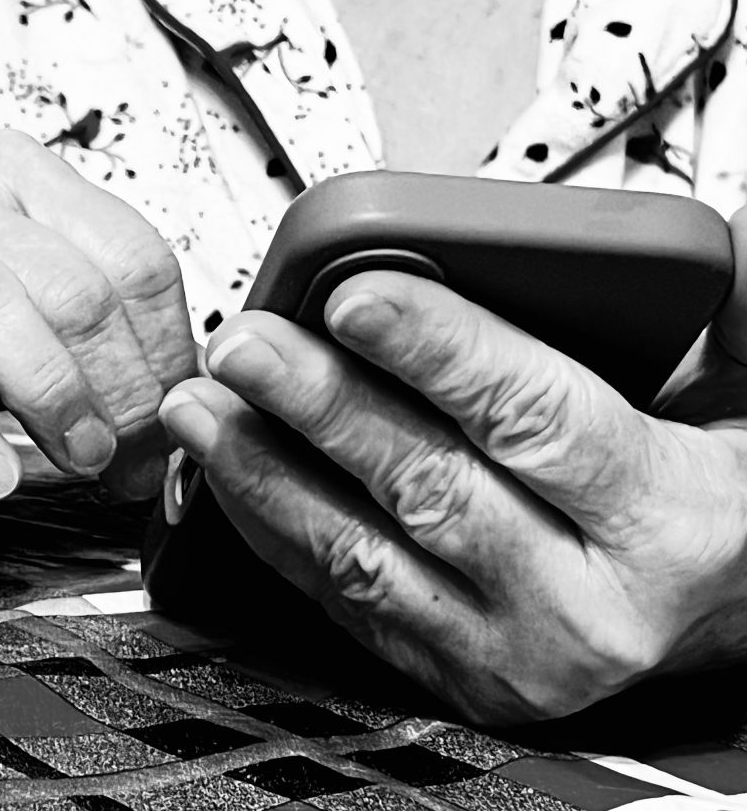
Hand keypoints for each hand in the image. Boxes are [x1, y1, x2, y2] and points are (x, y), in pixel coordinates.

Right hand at [0, 130, 196, 499]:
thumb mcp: (36, 310)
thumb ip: (107, 341)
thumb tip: (183, 411)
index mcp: (25, 179)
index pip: (136, 258)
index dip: (169, 351)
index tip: (175, 420)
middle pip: (77, 287)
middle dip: (124, 390)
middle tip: (134, 461)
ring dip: (55, 396)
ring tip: (83, 461)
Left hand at [159, 270, 746, 723]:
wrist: (714, 614)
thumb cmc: (707, 496)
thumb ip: (735, 321)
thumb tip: (721, 228)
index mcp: (663, 520)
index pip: (535, 416)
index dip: (439, 350)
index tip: (354, 295)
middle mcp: (587, 608)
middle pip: (428, 485)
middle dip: (322, 405)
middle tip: (247, 341)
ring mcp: (510, 654)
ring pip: (363, 553)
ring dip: (269, 470)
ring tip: (205, 403)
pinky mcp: (452, 670)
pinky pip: (342, 597)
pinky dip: (275, 529)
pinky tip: (230, 470)